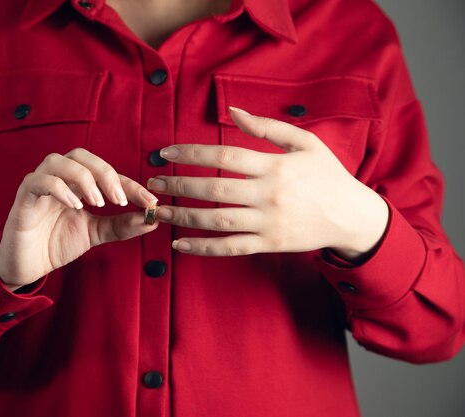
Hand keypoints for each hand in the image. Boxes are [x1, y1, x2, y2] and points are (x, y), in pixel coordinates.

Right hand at [0, 148, 158, 290]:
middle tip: (120, 199)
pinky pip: (39, 181)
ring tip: (97, 202)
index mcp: (75, 183)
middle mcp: (57, 178)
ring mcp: (38, 185)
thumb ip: (120, 225)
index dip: (131, 185)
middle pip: (81, 155)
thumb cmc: (56, 244)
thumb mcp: (95, 234)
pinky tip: (75, 206)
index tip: (150, 202)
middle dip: (105, 173)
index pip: (106, 173)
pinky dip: (60, 189)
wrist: (27, 266)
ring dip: (83, 178)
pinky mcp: (23, 197)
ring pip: (58, 161)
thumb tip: (152, 220)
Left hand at [146, 106, 388, 260]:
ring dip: (183, 217)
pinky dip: (203, 248)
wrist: (352, 216)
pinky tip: (180, 245)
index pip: (224, 156)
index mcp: (275, 166)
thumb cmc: (327, 175)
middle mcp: (269, 195)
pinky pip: (231, 248)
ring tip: (158, 211)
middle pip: (214, 190)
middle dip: (178, 186)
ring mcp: (268, 223)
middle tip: (153, 183)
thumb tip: (232, 111)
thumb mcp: (305, 142)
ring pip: (217, 221)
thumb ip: (268, 127)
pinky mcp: (269, 245)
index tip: (165, 152)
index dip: (191, 153)